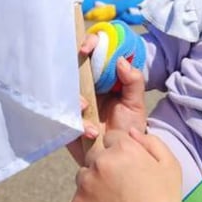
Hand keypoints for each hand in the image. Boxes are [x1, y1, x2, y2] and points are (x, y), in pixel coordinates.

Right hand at [67, 42, 148, 164]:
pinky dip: (78, 123)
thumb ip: (133, 81)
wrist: (123, 156)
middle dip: (73, 68)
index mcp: (103, 78)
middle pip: (73, 68)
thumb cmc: (130, 126)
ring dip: (75, 99)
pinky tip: (92, 132)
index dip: (88, 45)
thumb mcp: (136, 102)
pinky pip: (65, 119)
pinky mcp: (69, 124)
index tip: (86, 48)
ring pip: (66, 93)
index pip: (93, 53)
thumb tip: (121, 60)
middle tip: (81, 73)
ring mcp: (75, 105)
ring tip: (86, 108)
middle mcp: (86, 88)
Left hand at [71, 127, 181, 201]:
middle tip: (121, 184)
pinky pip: (80, 196)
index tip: (129, 166)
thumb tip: (131, 132)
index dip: (121, 151)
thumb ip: (151, 142)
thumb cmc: (163, 200)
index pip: (112, 137)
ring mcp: (85, 184)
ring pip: (84, 175)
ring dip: (94, 182)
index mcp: (123, 149)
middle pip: (95, 155)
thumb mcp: (169, 165)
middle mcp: (100, 162)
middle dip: (106, 164)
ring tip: (114, 200)